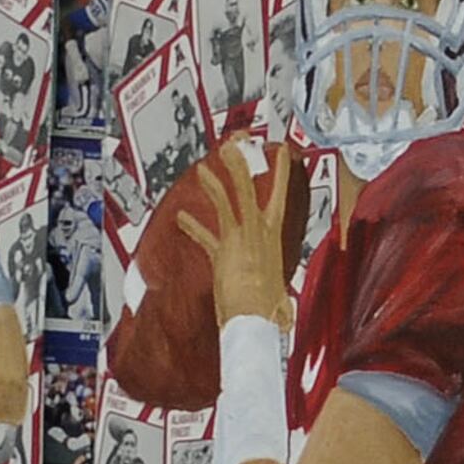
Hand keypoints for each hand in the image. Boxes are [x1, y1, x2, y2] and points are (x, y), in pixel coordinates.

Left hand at [173, 137, 296, 331]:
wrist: (257, 320)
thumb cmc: (271, 310)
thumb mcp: (281, 293)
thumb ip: (278, 291)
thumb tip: (282, 309)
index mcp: (276, 235)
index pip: (281, 196)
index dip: (282, 173)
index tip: (281, 153)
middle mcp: (260, 231)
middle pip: (250, 188)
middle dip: (242, 163)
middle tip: (236, 143)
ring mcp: (240, 238)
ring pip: (227, 201)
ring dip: (214, 182)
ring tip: (205, 166)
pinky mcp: (222, 251)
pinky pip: (204, 233)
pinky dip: (191, 226)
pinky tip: (180, 217)